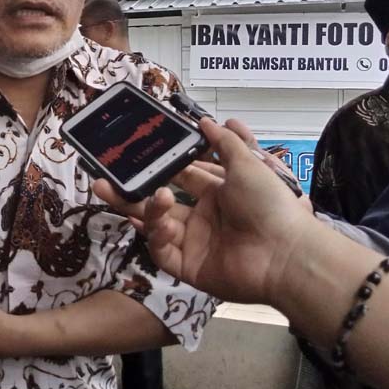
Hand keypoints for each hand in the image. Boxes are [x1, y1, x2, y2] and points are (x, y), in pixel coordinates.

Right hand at [93, 117, 316, 305]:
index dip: (160, 165)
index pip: (181, 176)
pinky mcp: (188, 267)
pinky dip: (154, 234)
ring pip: (155, 224)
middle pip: (159, 201)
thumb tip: (205, 120)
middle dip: (131, 191)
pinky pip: (161, 250)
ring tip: (121, 193)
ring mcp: (194, 243)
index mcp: (219, 194)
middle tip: (102, 179)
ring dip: (139, 207)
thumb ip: (223, 142)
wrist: (285, 254)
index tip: (136, 153)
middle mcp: (204, 217)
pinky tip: (157, 220)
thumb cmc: (270, 205)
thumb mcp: (248, 163)